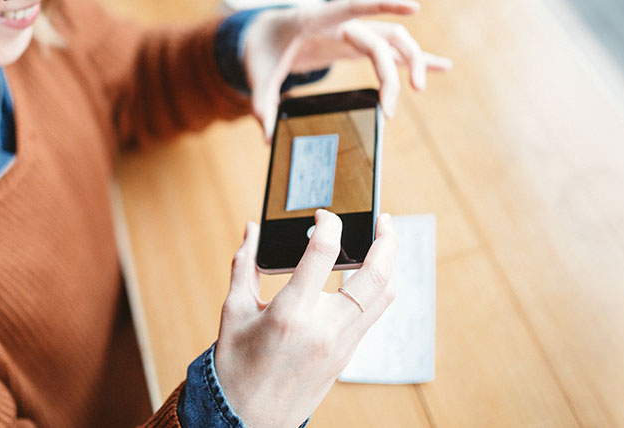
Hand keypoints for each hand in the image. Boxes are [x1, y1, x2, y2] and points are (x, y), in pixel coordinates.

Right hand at [214, 210, 399, 426]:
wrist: (248, 419)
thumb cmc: (236, 366)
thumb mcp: (233, 312)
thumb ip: (245, 266)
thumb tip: (252, 230)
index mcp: (291, 314)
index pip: (324, 253)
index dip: (329, 224)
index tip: (323, 215)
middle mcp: (324, 329)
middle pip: (375, 276)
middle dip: (387, 240)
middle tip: (384, 219)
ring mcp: (341, 345)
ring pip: (384, 297)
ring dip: (390, 266)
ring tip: (383, 244)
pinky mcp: (347, 356)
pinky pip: (373, 316)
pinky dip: (375, 290)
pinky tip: (366, 277)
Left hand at [241, 0, 453, 140]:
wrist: (266, 33)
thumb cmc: (263, 48)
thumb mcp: (256, 73)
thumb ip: (262, 101)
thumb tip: (266, 136)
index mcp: (317, 19)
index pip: (355, 7)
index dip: (383, 5)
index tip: (413, 7)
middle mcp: (343, 23)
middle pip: (381, 38)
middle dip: (392, 71)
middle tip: (390, 108)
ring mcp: (354, 33)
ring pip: (394, 41)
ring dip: (412, 61)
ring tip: (420, 89)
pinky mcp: (359, 45)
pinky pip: (393, 52)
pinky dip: (416, 58)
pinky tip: (442, 66)